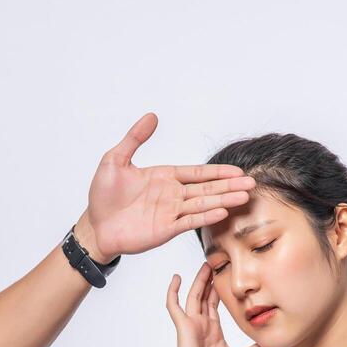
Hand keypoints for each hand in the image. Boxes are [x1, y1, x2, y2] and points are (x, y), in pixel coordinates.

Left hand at [75, 113, 255, 261]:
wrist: (95, 225)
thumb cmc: (103, 195)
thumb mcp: (115, 160)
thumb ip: (134, 139)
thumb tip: (152, 116)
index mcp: (164, 177)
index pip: (197, 173)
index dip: (217, 172)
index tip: (237, 171)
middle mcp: (172, 195)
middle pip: (207, 189)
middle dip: (229, 186)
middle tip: (251, 184)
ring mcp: (171, 213)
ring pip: (203, 205)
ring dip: (223, 201)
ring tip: (244, 197)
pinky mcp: (165, 230)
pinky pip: (189, 222)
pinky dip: (205, 218)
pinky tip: (221, 212)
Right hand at [166, 263, 266, 346]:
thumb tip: (274, 340)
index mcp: (213, 330)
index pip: (214, 304)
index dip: (219, 289)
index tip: (225, 275)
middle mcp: (201, 325)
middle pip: (204, 296)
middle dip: (209, 279)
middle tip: (215, 261)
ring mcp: (191, 325)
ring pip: (193, 296)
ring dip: (198, 280)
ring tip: (205, 264)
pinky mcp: (183, 327)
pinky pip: (174, 306)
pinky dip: (173, 292)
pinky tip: (177, 278)